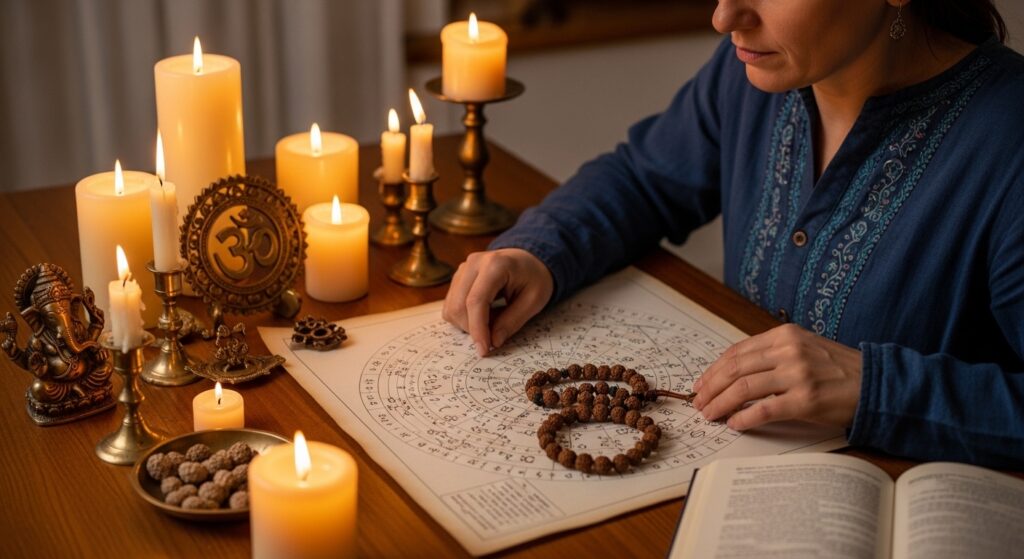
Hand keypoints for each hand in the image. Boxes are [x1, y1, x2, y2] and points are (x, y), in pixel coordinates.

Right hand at [442, 248, 553, 356]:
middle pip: (458, 306)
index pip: (476, 301)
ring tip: (492, 321)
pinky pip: (450, 306)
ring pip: (451, 307)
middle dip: (473, 329)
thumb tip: (493, 342)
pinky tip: (483, 315)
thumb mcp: (534, 300)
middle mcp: (473, 263)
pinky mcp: (457, 278)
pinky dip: (463, 318)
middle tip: (494, 337)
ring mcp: (463, 270)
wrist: (528, 260)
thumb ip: (513, 321)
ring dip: (468, 325)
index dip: (478, 329)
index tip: (484, 350)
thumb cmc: (534, 278)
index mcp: (495, 264)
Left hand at [691, 323, 861, 430]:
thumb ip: (771, 355)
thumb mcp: (803, 348)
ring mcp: (797, 375)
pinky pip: (764, 410)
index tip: (701, 384)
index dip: (713, 370)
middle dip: (711, 388)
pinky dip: (744, 418)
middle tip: (699, 403)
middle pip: (735, 370)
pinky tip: (735, 424)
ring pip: (744, 389)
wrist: (875, 383)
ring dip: (721, 404)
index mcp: (784, 335)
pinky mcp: (805, 400)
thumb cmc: (837, 369)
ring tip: (710, 415)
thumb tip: (732, 374)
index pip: (737, 352)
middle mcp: (788, 351)